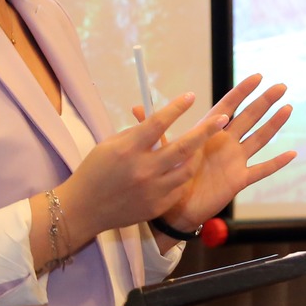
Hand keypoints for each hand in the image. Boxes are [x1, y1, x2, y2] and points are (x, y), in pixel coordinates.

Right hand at [57, 93, 224, 237]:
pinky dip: (183, 176)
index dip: (176, 108)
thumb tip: (159, 119)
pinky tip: (183, 169)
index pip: (158, 123)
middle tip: (221, 119)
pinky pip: (179, 188)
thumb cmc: (95, 171)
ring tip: (202, 146)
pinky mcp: (156, 206)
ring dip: (197, 155)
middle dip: (205, 131)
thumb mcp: (109, 145)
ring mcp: (152, 190)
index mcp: (128, 149)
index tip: (191, 96)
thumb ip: (136, 132)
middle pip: (182, 146)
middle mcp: (142, 169)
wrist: (84, 209)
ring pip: (187, 169)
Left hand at [139, 74, 295, 233]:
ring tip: (288, 108)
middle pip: (249, 118)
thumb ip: (154, 127)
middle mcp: (225, 143)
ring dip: (274, 124)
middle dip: (265, 101)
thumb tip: (135, 106)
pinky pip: (261, 170)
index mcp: (208, 132)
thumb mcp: (162, 148)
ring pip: (259, 139)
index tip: (257, 76)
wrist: (173, 207)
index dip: (242, 91)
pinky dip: (276, 163)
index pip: (229, 106)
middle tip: (281, 86)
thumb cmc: (168, 174)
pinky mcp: (239, 180)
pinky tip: (291, 154)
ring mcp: (234, 160)